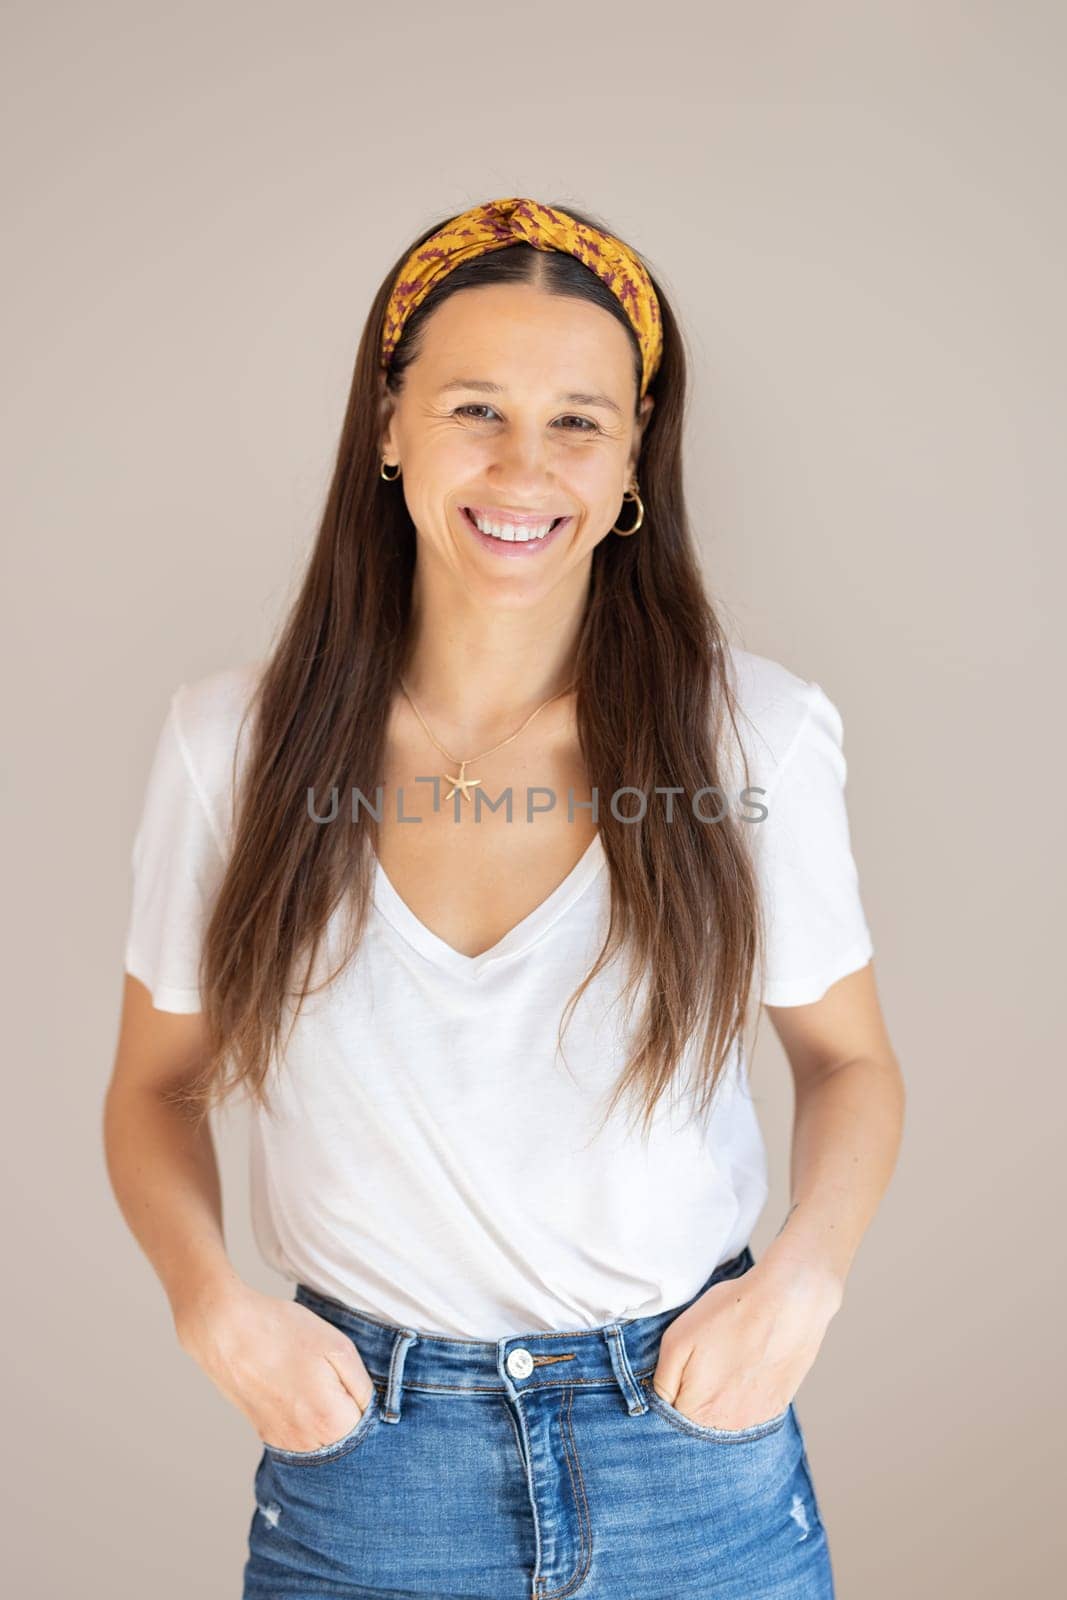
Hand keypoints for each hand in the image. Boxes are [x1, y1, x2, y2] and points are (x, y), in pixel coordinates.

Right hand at [175, 1279, 375, 1453]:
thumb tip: (372, 1410)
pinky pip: (301, 1439)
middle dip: (350, 1414)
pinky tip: (300, 1392)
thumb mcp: (339, 1347)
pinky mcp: (266, 1435)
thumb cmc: (284, 1333)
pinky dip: (307, 1421)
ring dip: (328, 1419)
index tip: (356, 1381)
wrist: (226, 1331)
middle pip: (347, 1441)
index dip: (368, 1402)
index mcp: (331, 1421)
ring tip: (315, 1383)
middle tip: (336, 1378)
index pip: (370, 1428)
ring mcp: (284, 1442)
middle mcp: (307, 1443)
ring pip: (324, 1442)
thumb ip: (363, 1387)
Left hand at [651, 1254, 841, 1430]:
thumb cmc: (730, 1313)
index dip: (673, 1388)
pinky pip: (749, 1410)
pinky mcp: (776, 1409)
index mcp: (697, 1412)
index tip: (684, 1366)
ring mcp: (755, 1420)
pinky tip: (747, 1365)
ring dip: (721, 1396)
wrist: (788, 1300)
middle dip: (696, 1393)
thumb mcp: (677, 1339)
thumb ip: (662, 1382)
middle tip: (707, 1359)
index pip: (670, 1416)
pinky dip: (744, 1393)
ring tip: (729, 1359)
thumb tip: (661, 1405)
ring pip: (723, 1416)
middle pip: (698, 1420)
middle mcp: (727, 1426)